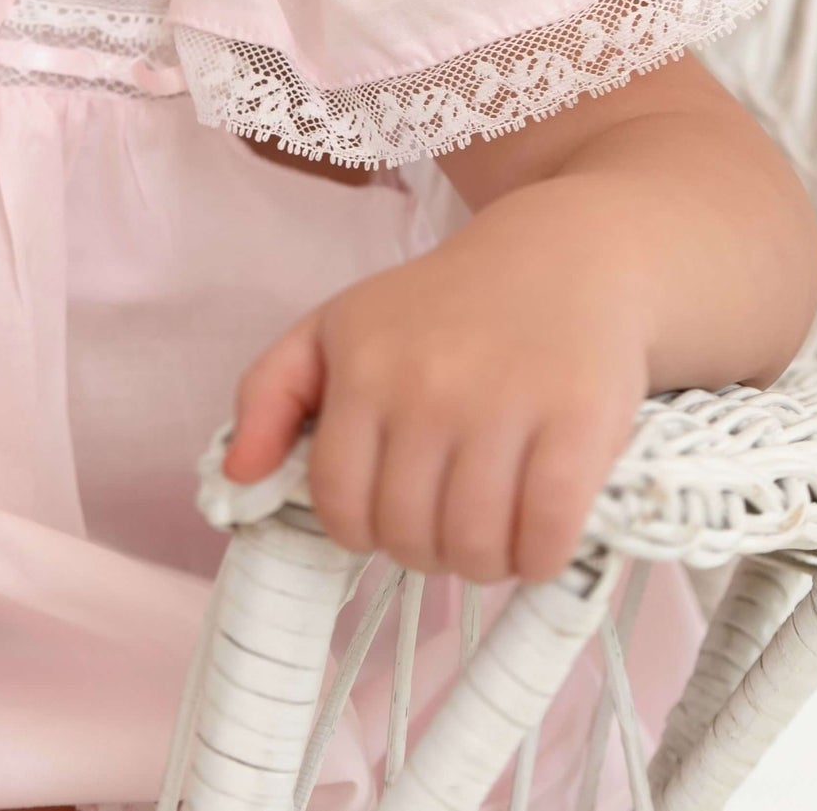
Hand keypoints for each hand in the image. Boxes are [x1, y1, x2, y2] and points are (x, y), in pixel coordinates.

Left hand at [222, 208, 651, 584]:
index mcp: (363, 366)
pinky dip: (538, 559)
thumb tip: (239, 475)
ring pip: (474, 550)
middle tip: (446, 520)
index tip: (388, 516)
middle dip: (423, 549)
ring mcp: (503, 408)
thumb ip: (270, 392)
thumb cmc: (443, 304)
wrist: (561, 255)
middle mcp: (426, 388)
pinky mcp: (578, 426)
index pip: (339, 502)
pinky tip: (537, 533)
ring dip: (482, 562)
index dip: (360, 530)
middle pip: (407, 535)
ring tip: (491, 528)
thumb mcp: (338, 326)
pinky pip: (544, 539)